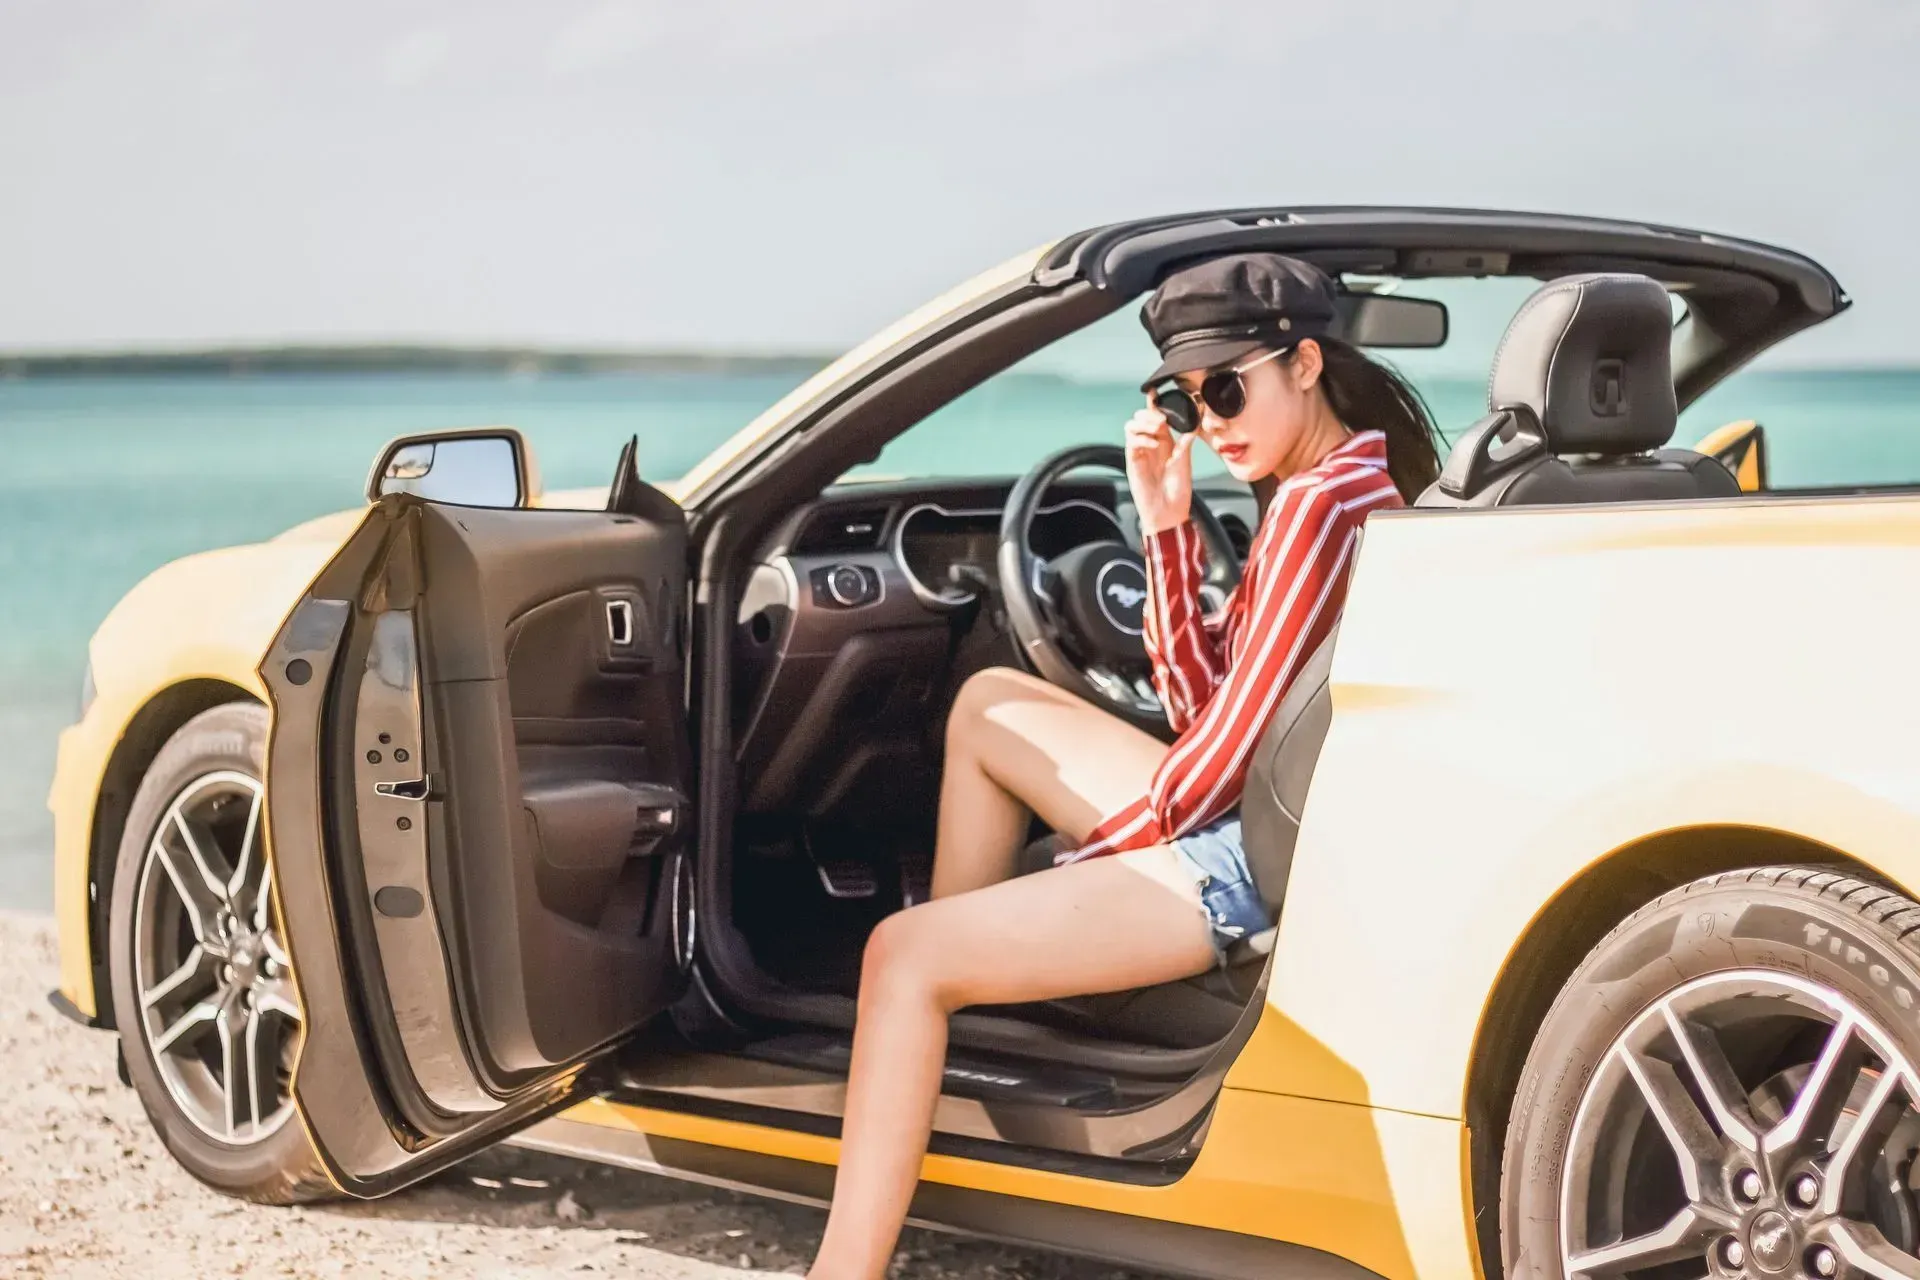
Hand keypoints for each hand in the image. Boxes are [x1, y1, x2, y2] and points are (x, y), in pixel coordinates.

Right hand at [1124, 407, 1194, 536]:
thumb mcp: (1185, 461)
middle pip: (1141, 417)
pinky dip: (1141, 438)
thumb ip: (1185, 441)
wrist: (1168, 510)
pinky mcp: (1132, 461)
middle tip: (1161, 420)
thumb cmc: (1177, 490)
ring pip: (1132, 426)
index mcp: (1165, 441)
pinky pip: (1131, 442)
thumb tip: (1195, 423)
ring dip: (1143, 423)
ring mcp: (1140, 451)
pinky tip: (1154, 444)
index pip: (1156, 417)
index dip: (1154, 404)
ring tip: (1157, 429)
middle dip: (1149, 413)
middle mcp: (1151, 443)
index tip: (1155, 392)